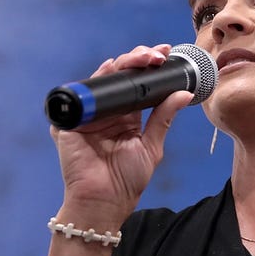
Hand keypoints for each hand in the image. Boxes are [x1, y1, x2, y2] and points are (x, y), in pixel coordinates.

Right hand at [52, 44, 193, 211]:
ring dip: (121, 64)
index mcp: (126, 117)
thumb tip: (184, 92)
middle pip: (120, 76)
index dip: (150, 68)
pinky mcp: (70, 120)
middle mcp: (106, 111)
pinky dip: (95, 79)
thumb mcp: (151, 146)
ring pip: (103, 79)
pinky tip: (110, 68)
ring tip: (142, 58)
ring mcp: (87, 114)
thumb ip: (163, 117)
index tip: (167, 55)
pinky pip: (81, 94)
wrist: (104, 201)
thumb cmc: (126, 180)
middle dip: (139, 60)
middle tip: (157, 54)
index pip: (138, 85)